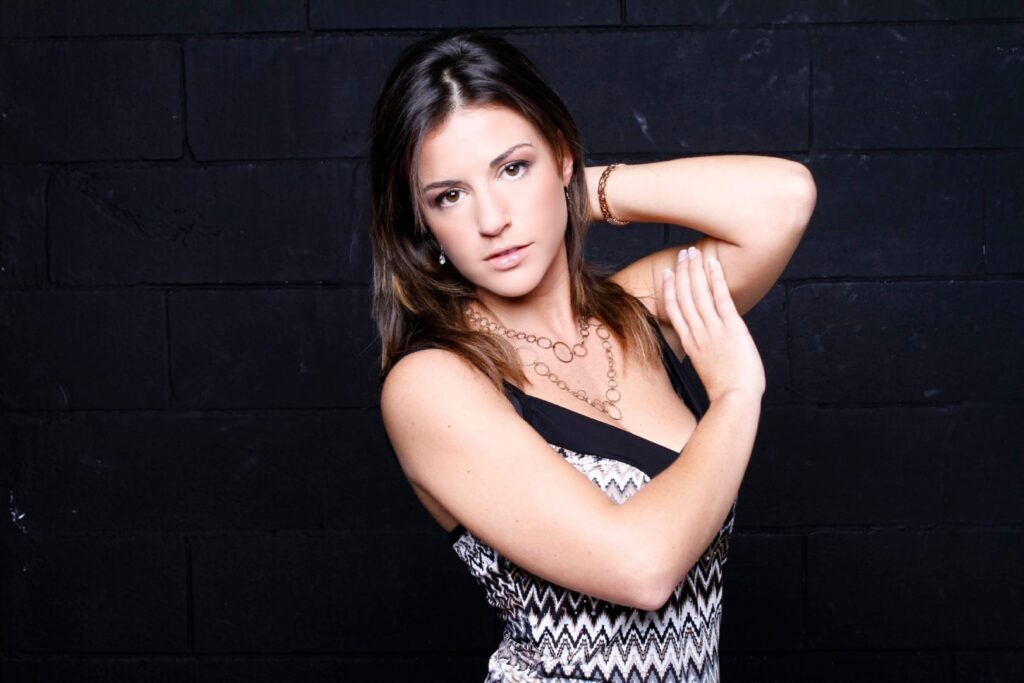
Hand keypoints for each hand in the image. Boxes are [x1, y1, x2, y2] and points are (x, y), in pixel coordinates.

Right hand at [661, 246, 765, 402]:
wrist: (734, 399)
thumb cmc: (727, 391)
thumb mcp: (709, 370)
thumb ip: (707, 354)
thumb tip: (712, 349)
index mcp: (691, 344)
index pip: (674, 310)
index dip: (669, 290)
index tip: (667, 274)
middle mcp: (698, 333)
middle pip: (684, 296)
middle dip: (682, 272)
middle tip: (681, 254)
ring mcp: (713, 329)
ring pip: (698, 292)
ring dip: (694, 269)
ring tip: (692, 252)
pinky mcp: (731, 327)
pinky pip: (720, 297)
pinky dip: (715, 278)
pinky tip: (712, 263)